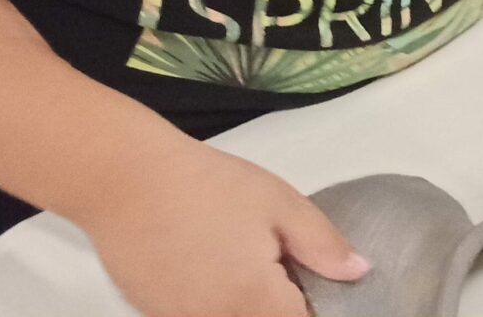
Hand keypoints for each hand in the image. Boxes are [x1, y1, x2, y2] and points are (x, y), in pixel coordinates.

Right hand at [78, 141, 364, 316]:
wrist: (123, 179)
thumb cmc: (206, 185)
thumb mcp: (282, 205)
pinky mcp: (154, 314)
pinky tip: (217, 268)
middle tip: (288, 272)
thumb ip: (324, 246)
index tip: (320, 288)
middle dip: (284, 306)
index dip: (317, 309)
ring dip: (250, 306)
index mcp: (253, 302)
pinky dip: (218, 305)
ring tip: (250, 264)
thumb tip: (358, 273)